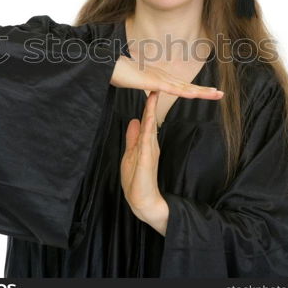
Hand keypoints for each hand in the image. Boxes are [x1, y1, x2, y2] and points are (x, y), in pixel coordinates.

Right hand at [110, 54, 223, 99]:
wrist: (107, 65)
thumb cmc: (119, 72)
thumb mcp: (135, 81)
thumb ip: (145, 84)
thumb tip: (150, 88)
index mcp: (160, 78)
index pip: (182, 87)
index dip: (196, 90)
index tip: (210, 93)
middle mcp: (162, 77)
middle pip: (187, 86)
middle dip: (204, 91)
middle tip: (221, 94)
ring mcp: (157, 79)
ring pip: (183, 87)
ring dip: (200, 91)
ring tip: (216, 94)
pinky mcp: (151, 81)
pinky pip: (169, 88)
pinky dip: (182, 91)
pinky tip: (193, 94)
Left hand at [120, 90, 162, 215]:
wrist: (144, 201)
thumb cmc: (137, 180)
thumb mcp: (130, 154)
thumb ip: (133, 138)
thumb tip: (133, 121)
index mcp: (146, 143)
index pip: (147, 121)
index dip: (148, 106)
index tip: (150, 91)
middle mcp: (150, 144)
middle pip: (151, 120)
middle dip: (152, 104)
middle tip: (156, 85)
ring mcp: (149, 151)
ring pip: (151, 127)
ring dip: (151, 112)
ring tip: (154, 96)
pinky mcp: (147, 159)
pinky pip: (147, 140)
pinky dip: (148, 128)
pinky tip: (148, 118)